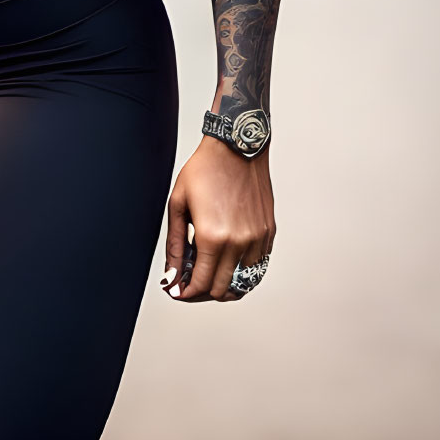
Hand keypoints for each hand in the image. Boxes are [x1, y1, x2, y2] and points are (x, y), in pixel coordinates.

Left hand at [160, 134, 274, 301]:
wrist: (236, 146)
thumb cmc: (205, 169)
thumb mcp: (178, 204)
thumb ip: (174, 244)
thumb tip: (171, 275)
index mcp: (213, 237)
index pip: (201, 285)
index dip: (186, 293)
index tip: (178, 290)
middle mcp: (238, 243)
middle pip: (221, 289)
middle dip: (202, 291)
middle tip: (190, 281)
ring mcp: (257, 239)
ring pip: (242, 282)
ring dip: (224, 283)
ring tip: (208, 271)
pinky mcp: (268, 232)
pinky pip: (257, 266)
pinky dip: (242, 270)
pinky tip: (228, 260)